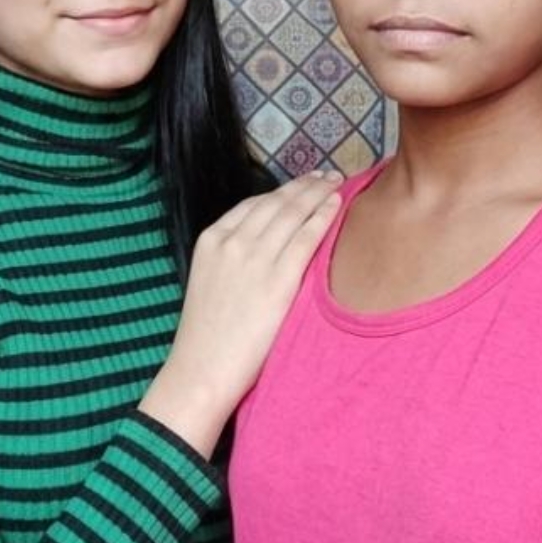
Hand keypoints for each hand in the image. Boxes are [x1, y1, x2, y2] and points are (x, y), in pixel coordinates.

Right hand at [139, 172, 342, 456]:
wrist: (204, 367)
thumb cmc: (208, 334)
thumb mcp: (210, 280)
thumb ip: (233, 258)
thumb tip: (265, 246)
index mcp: (212, 239)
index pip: (254, 203)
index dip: (282, 190)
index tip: (301, 184)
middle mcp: (233, 240)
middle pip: (276, 202)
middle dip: (304, 185)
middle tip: (326, 175)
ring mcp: (255, 257)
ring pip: (293, 213)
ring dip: (318, 193)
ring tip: (336, 183)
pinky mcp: (278, 279)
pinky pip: (306, 237)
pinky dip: (323, 217)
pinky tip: (337, 205)